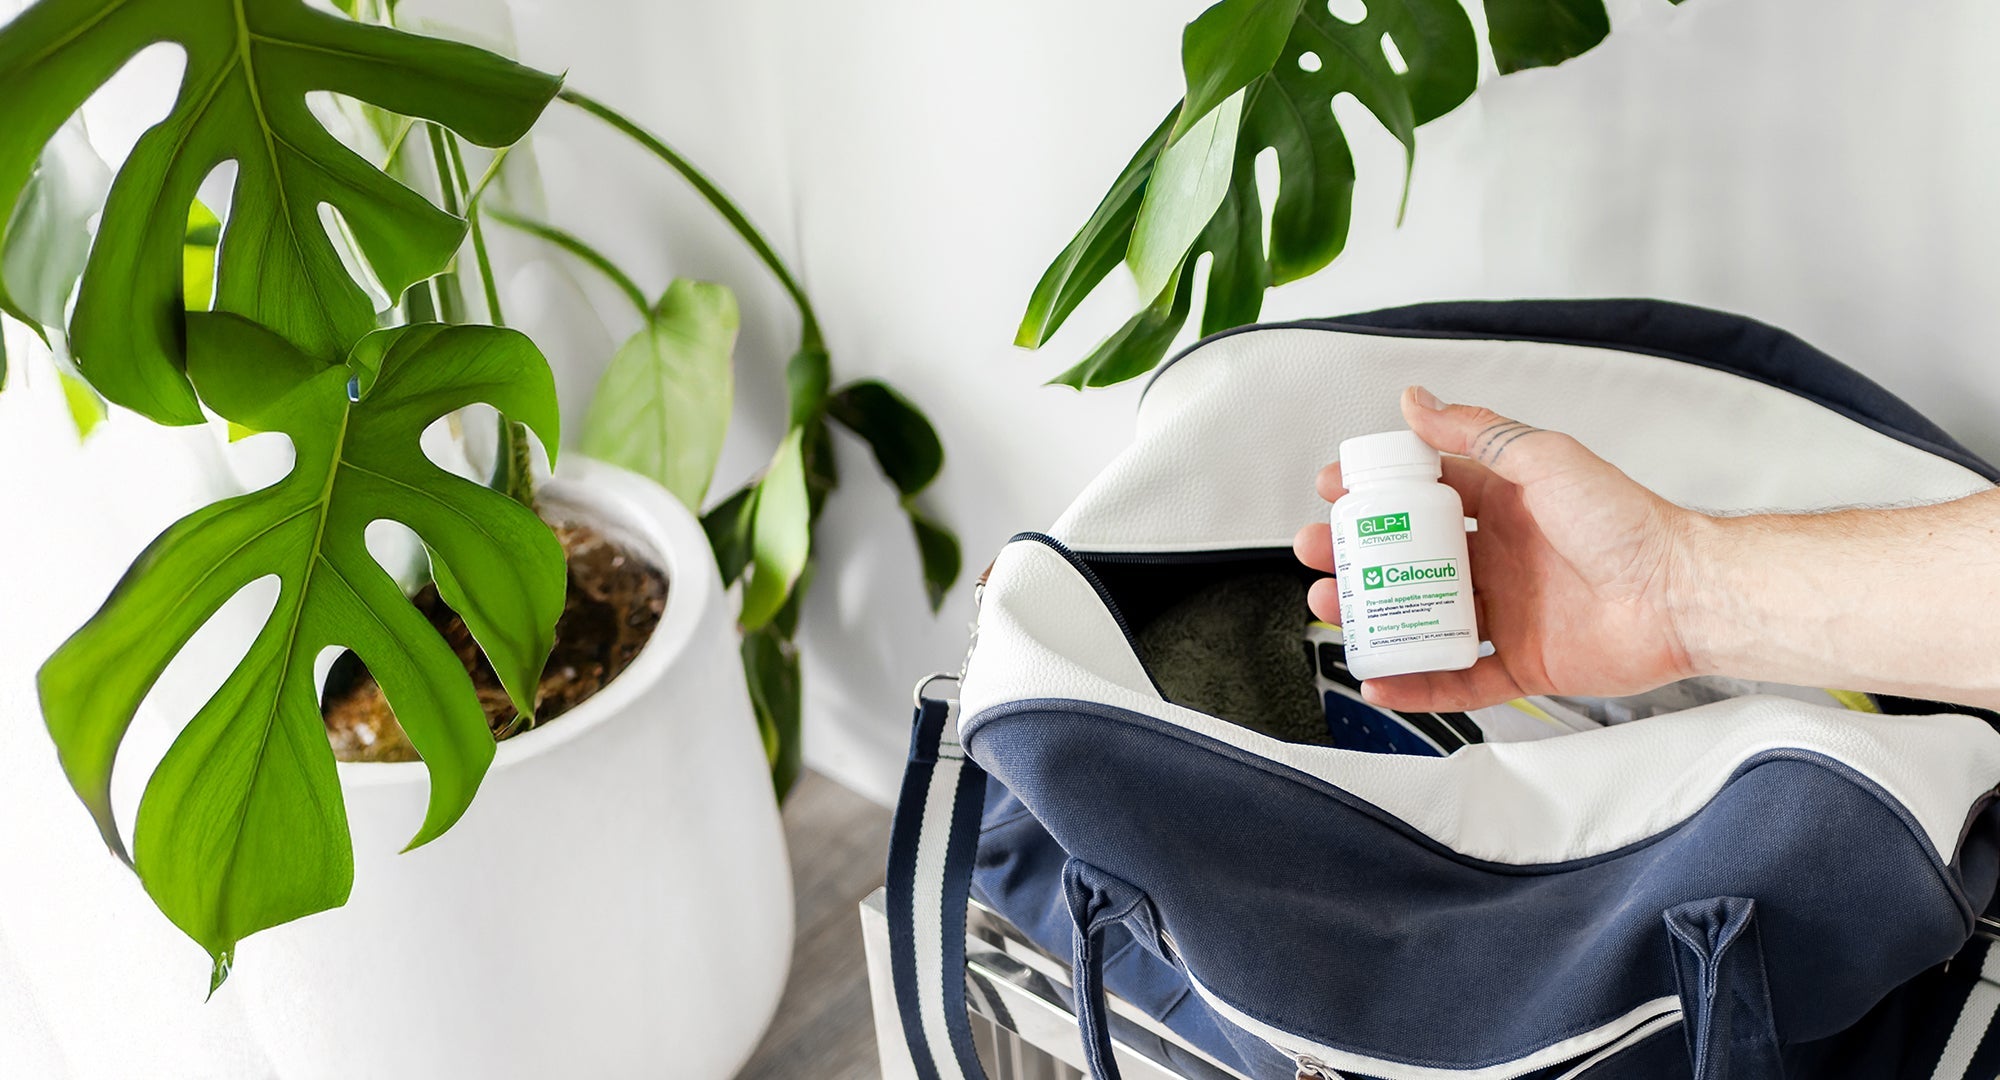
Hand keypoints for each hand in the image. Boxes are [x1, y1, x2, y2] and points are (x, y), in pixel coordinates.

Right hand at [1294, 387, 1704, 711]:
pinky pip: (1459, 679)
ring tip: (1332, 606)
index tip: (1333, 491)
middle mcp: (1502, 557)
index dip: (1375, 493)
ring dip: (1372, 613)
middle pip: (1411, 558)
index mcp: (1506, 504)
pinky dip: (1417, 683)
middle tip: (1317, 551)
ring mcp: (1509, 611)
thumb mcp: (1543, 459)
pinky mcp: (1523, 662)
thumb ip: (1477, 433)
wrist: (1681, 594)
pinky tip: (1379, 676)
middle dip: (1357, 555)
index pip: (1424, 494)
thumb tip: (1417, 401)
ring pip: (1422, 616)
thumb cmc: (1627, 522)